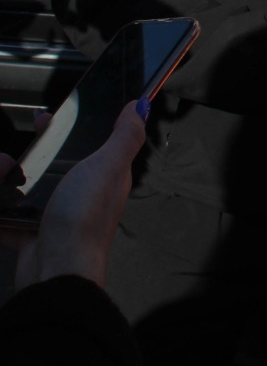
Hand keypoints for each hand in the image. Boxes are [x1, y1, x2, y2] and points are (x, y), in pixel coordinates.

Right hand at [13, 101, 145, 288]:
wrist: (56, 270)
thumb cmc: (85, 217)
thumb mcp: (109, 167)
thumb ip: (125, 137)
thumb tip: (141, 107)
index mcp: (105, 175)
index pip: (90, 142)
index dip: (71, 127)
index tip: (49, 117)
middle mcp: (82, 192)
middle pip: (54, 161)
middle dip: (34, 148)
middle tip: (18, 145)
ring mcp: (55, 213)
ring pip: (26, 185)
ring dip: (7, 175)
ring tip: (1, 168)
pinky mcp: (31, 231)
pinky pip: (8, 212)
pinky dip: (0, 204)